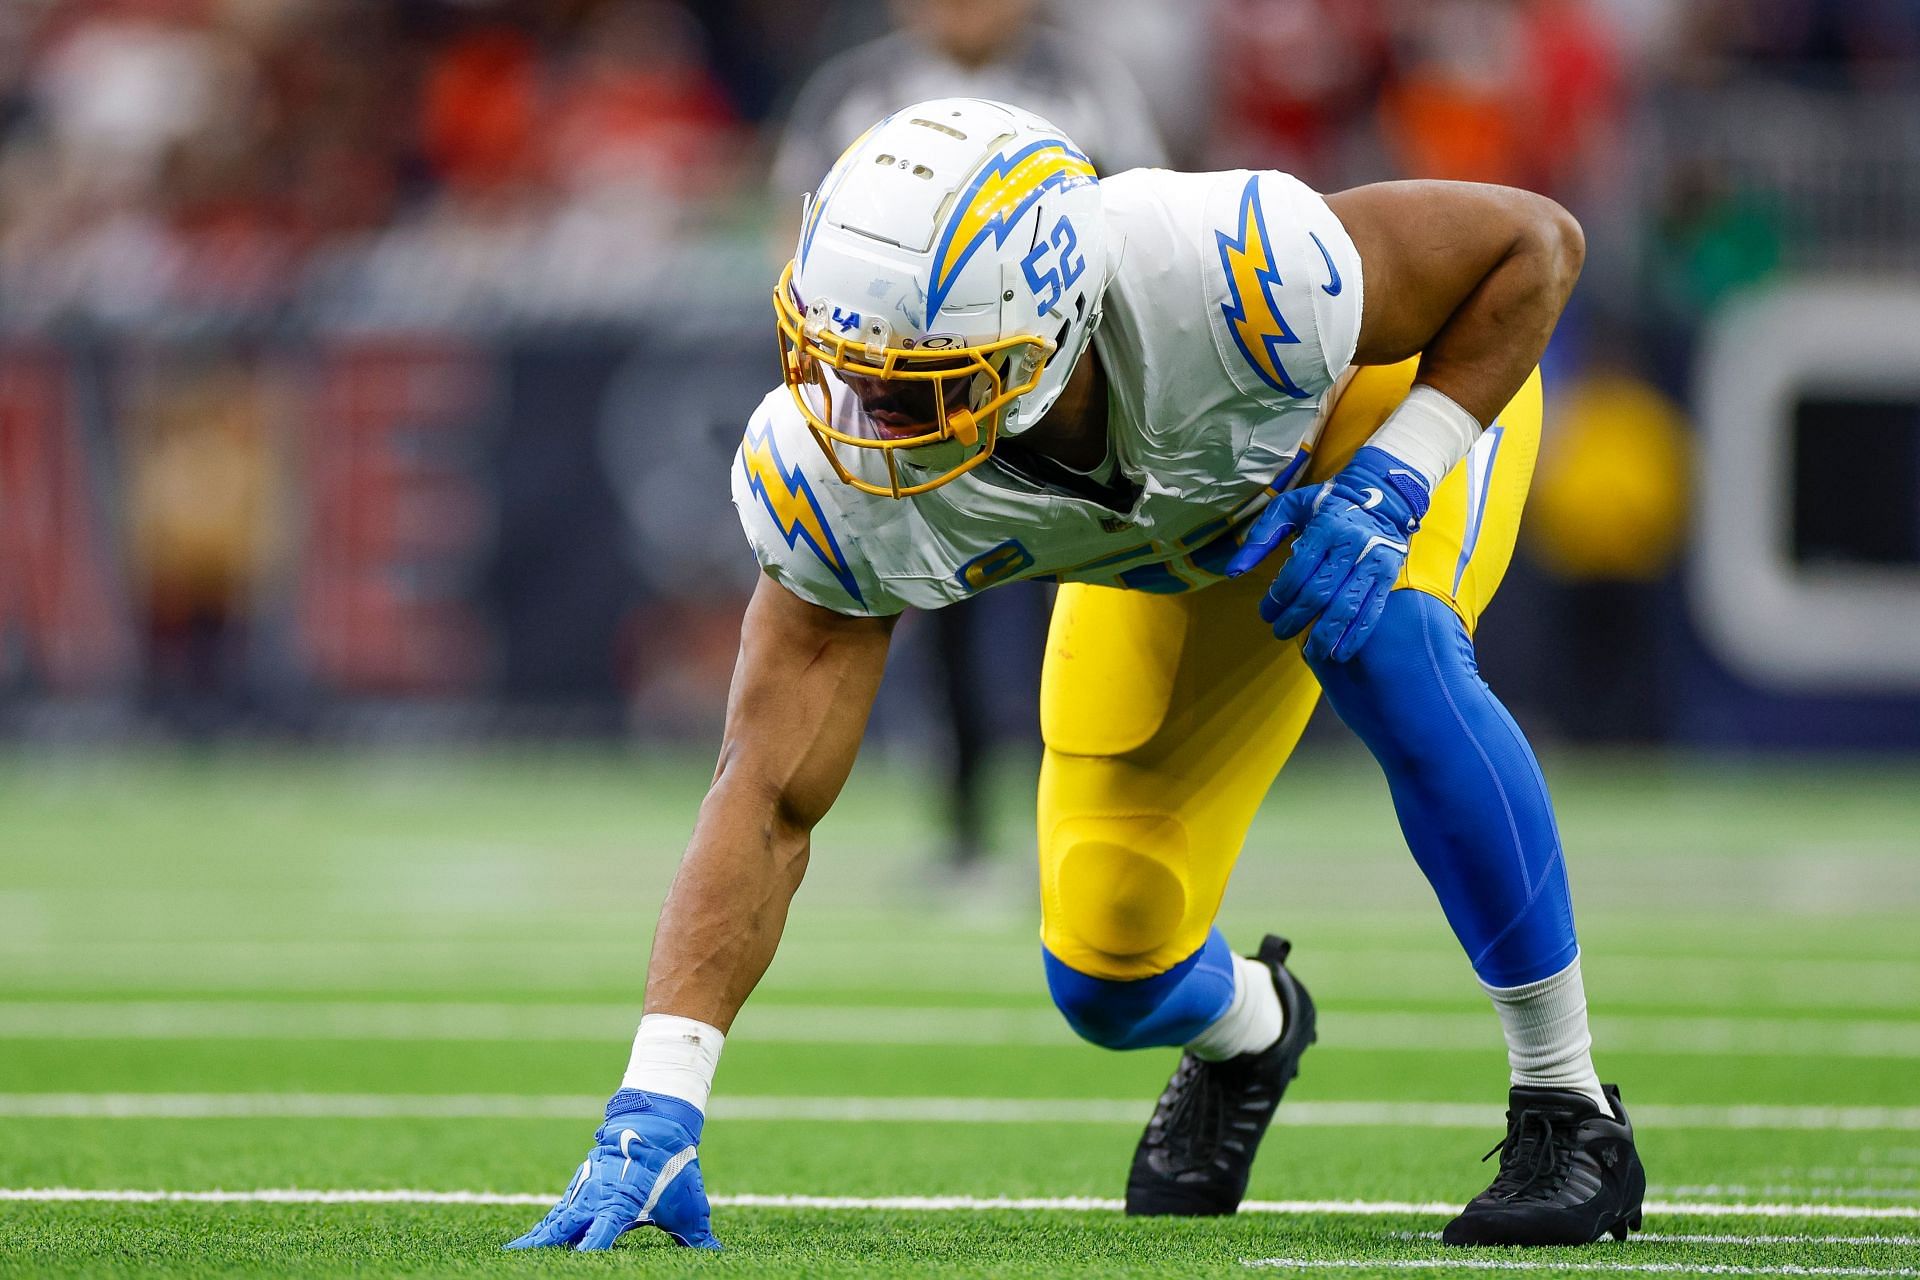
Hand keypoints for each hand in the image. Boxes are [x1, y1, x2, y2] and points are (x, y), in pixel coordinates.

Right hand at [504, 1089, 719, 1251]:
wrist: (654, 1121)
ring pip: (554, 1220)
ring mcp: (584, 1190)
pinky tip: (527, 1242)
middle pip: (564, 1228)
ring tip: (513, 1254)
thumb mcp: (688, 1202)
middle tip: (521, 1261)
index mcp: (620, 1204)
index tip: (581, 1259)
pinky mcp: (580, 1187)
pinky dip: (542, 1227)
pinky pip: (557, 1211)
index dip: (591, 1248)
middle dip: (544, 1246)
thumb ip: (697, 1234)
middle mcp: (596, 1198)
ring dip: (536, 1238)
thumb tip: (718, 1251)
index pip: (602, 1235)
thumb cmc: (673, 1166)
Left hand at [1226, 445, 1430, 662]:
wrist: (1382, 495)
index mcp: (1324, 527)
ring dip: (1326, 635)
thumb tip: (1232, 571)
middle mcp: (1351, 545)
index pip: (1298, 570)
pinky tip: (1340, 653)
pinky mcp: (1388, 575)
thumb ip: (1260, 536)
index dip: (1279, 597)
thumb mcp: (1289, 507)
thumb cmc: (1326, 503)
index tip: (1266, 612)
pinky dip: (1355, 636)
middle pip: (1320, 592)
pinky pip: (1371, 610)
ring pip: (1347, 606)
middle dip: (1296, 618)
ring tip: (1310, 652)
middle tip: (1279, 632)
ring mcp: (1372, 562)